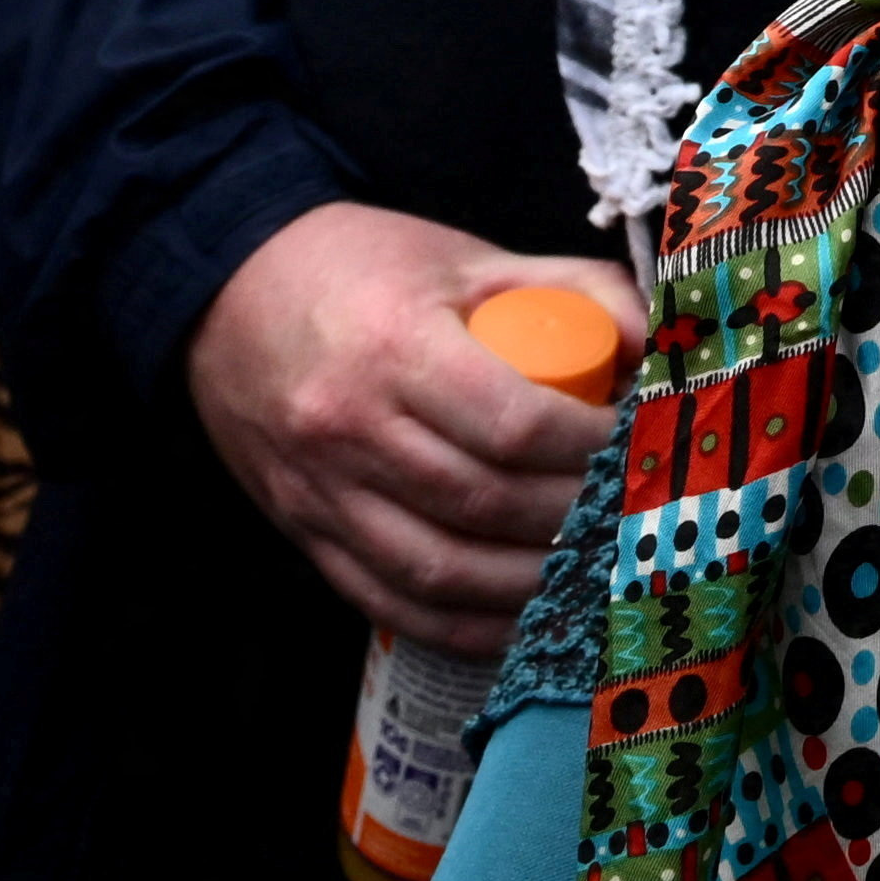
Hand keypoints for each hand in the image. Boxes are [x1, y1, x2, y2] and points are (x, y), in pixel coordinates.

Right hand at [191, 200, 638, 652]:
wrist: (225, 292)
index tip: (638, 445)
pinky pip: (387, 602)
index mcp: (394, 346)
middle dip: (572, 518)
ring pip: (436, 570)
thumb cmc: (362, 268)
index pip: (509, 423)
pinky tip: (519, 618)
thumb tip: (654, 344)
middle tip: (634, 513)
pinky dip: (461, 624)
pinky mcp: (302, 533)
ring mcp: (318, 492)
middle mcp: (348, 428)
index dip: (586, 447)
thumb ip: (569, 288)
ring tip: (592, 572)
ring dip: (526, 586)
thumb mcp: (467, 256)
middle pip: (482, 503)